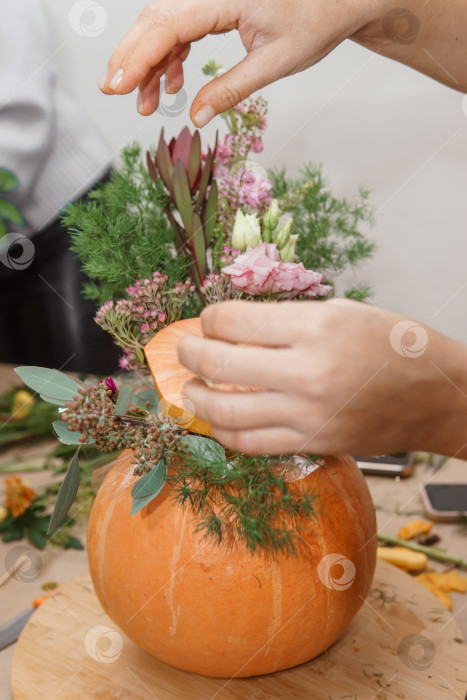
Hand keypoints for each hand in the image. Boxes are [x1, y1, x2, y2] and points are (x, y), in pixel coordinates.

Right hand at [99, 0, 382, 123]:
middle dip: (132, 57)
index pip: (168, 25)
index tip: (119, 86)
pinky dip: (170, 56)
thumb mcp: (275, 62)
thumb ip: (232, 89)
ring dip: (150, 62)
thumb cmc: (315, 22)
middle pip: (155, 19)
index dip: (138, 57)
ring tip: (147, 102)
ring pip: (163, 24)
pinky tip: (172, 84)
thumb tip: (195, 116)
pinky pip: (181, 27)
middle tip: (115, 92)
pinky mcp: (215, 4)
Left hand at [178, 299, 466, 456]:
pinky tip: (216, 419)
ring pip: (225, 412)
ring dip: (194, 398)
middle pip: (219, 364)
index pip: (233, 321)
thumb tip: (237, 326)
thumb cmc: (395, 346)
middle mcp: (307, 373)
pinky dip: (223, 431)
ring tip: (189, 388)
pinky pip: (250, 443)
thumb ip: (288, 319)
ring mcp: (307, 415)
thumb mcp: (343, 312)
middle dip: (189, 354)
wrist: (437, 397)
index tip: (208, 320)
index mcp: (316, 328)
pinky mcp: (311, 444)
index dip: (209, 318)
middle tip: (184, 349)